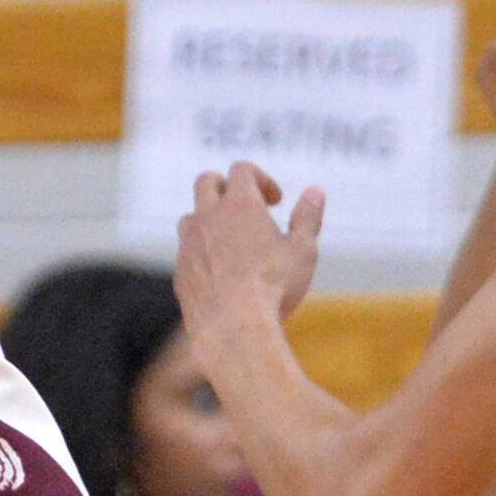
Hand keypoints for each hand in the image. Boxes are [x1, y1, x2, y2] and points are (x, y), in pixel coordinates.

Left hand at [176, 163, 325, 331]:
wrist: (233, 327)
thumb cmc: (274, 286)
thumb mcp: (303, 251)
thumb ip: (308, 218)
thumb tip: (315, 191)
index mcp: (240, 204)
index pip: (242, 169)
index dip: (260, 178)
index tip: (276, 201)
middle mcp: (208, 216)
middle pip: (207, 181)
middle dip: (226, 187)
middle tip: (247, 209)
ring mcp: (189, 243)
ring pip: (191, 215)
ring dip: (209, 220)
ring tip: (234, 243)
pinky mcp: (180, 270)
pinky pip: (186, 251)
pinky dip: (201, 252)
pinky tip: (221, 274)